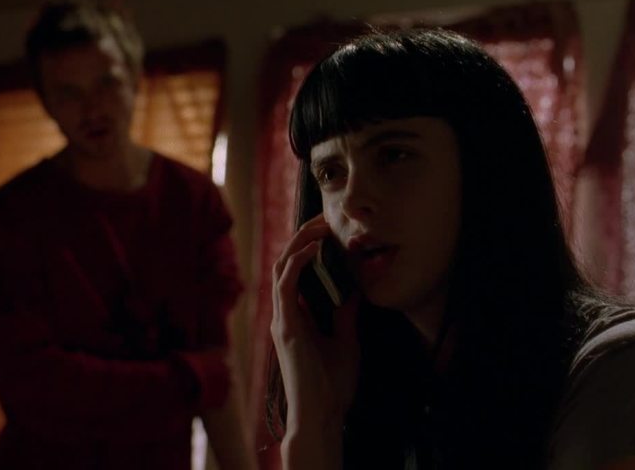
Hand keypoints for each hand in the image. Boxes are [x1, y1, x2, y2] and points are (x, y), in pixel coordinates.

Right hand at [271, 215, 359, 439]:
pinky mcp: (285, 326)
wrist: (322, 415)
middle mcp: (284, 314)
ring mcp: (282, 318)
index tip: (329, 231)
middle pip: (285, 262)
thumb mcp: (346, 342)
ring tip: (320, 226)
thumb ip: (345, 316)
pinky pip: (286, 283)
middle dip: (303, 237)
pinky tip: (315, 248)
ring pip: (281, 266)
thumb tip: (353, 292)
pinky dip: (298, 261)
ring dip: (300, 242)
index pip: (296, 272)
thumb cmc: (332, 386)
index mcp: (296, 317)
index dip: (309, 247)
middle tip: (324, 218)